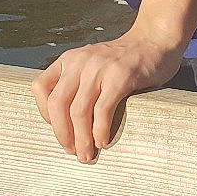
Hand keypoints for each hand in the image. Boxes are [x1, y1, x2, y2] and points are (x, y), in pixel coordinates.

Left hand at [32, 27, 184, 163]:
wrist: (155, 40)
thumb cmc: (125, 61)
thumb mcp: (92, 65)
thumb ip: (78, 85)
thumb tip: (68, 126)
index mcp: (69, 60)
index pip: (41, 88)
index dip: (45, 114)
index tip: (61, 130)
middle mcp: (80, 61)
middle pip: (57, 104)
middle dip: (62, 133)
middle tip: (72, 152)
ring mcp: (99, 68)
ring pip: (78, 111)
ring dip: (81, 139)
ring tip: (87, 154)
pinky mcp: (120, 76)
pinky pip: (102, 109)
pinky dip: (100, 130)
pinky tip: (102, 141)